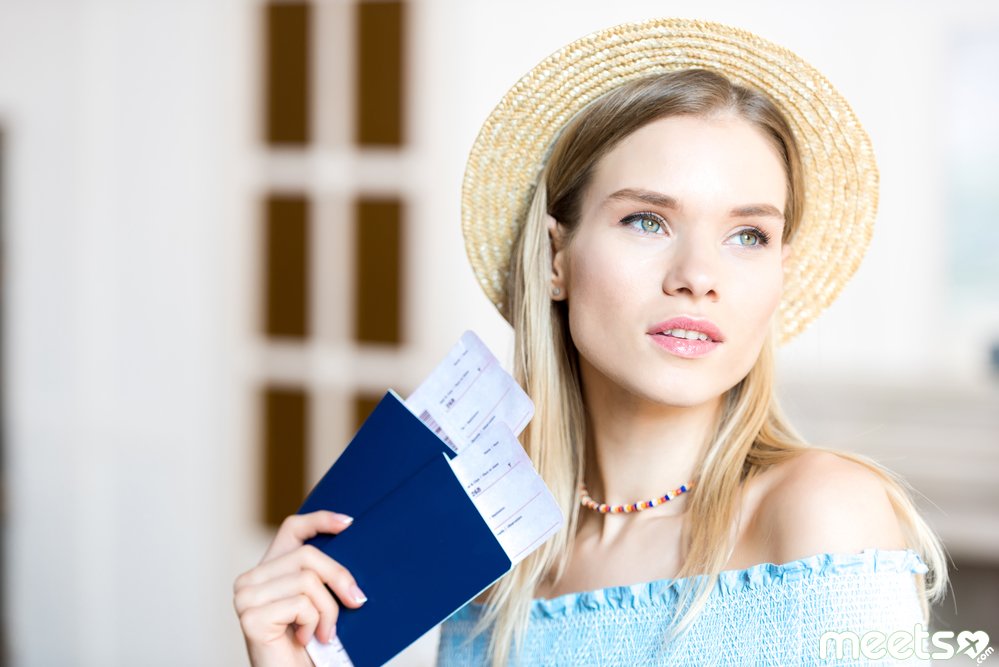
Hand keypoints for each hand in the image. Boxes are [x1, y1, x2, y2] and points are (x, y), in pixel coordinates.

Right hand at [234, 510, 366, 665]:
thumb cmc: (307, 649)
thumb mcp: (319, 604)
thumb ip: (322, 579)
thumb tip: (353, 549)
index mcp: (268, 572)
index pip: (291, 529)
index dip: (320, 520)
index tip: (348, 523)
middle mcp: (251, 580)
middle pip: (308, 555)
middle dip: (339, 578)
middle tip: (356, 601)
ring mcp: (246, 597)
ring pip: (308, 580)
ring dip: (328, 611)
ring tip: (325, 633)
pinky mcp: (251, 616)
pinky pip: (301, 604)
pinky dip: (314, 624)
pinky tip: (304, 639)